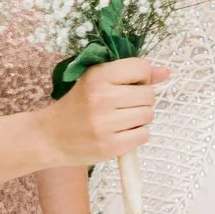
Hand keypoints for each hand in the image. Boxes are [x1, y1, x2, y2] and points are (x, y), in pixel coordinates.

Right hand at [40, 58, 167, 166]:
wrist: (48, 137)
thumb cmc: (76, 106)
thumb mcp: (97, 81)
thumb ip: (132, 74)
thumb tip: (166, 72)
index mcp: (97, 76)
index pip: (141, 67)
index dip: (141, 77)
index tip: (129, 85)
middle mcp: (102, 98)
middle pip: (149, 95)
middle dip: (140, 100)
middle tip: (122, 106)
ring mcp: (105, 124)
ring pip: (148, 115)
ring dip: (139, 118)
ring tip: (119, 120)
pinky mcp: (110, 146)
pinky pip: (143, 135)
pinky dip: (136, 135)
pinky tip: (119, 133)